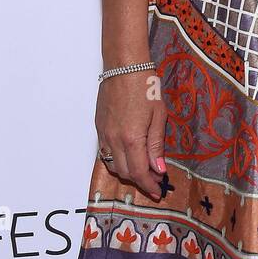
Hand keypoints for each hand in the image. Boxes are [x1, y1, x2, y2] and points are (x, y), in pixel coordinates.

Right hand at [94, 70, 166, 200]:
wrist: (124, 67)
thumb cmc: (146, 86)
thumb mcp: (159, 115)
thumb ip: (156, 145)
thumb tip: (158, 169)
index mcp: (131, 138)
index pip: (139, 173)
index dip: (148, 186)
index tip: (157, 192)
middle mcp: (114, 140)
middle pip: (125, 173)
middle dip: (140, 180)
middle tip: (155, 178)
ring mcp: (104, 134)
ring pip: (113, 165)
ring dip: (128, 171)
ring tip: (144, 168)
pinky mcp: (99, 128)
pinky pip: (105, 153)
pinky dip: (117, 160)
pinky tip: (129, 155)